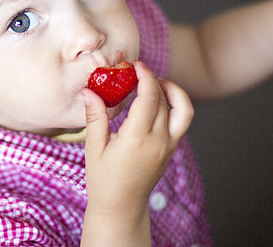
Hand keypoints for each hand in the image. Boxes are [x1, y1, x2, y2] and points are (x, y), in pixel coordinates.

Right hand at [81, 61, 193, 244]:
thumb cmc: (103, 180)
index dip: (145, 77)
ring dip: (174, 91)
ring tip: (156, 83)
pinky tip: (155, 101)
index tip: (135, 65)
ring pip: (183, 110)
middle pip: (165, 99)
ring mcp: (168, 146)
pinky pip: (181, 121)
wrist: (121, 207)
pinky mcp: (170, 150)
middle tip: (137, 71)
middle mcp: (158, 141)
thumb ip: (95, 117)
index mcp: (137, 139)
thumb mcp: (94, 148)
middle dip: (153, 79)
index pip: (150, 97)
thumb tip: (88, 91)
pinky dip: (173, 105)